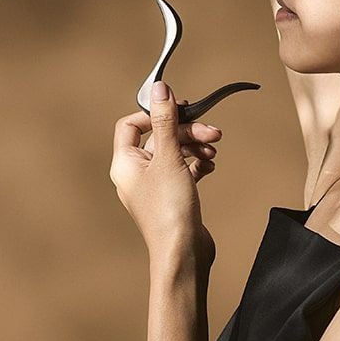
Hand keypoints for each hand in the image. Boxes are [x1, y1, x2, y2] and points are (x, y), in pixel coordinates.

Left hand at [109, 80, 221, 265]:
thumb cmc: (170, 210)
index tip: (179, 111)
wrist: (183, 252)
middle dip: (188, 132)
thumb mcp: (169, 157)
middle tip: (212, 132)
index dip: (155, 114)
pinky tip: (210, 166)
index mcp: (125, 163)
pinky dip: (198, 164)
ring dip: (196, 147)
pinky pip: (184, 170)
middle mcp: (136, 173)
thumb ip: (165, 121)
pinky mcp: (173, 197)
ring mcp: (155, 187)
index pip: (131, 124)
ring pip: (175, 153)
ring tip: (214, 151)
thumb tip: (160, 89)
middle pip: (160, 138)